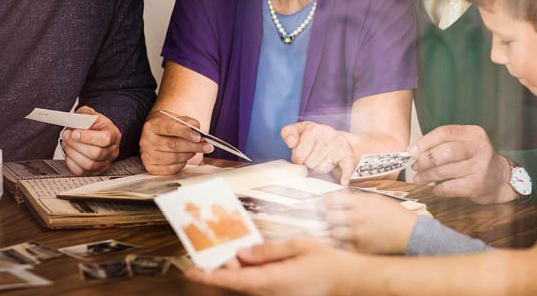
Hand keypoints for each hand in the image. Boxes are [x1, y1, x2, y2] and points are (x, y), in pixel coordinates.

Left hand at [59, 106, 121, 175]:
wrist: (94, 133)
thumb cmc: (93, 125)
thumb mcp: (90, 114)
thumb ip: (84, 114)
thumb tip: (75, 120)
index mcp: (114, 135)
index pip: (105, 139)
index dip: (88, 137)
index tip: (75, 133)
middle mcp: (112, 151)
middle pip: (96, 153)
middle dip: (76, 144)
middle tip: (67, 135)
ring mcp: (104, 163)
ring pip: (88, 164)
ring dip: (72, 153)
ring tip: (67, 143)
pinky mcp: (94, 172)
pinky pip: (80, 171)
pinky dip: (71, 162)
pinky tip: (69, 152)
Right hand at [139, 111, 212, 174]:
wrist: (157, 135)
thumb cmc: (170, 127)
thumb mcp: (179, 120)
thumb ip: (189, 123)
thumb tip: (198, 131)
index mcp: (152, 126)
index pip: (170, 129)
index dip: (185, 133)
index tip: (199, 137)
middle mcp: (146, 141)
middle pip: (173, 145)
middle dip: (193, 146)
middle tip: (208, 146)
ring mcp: (147, 155)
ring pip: (173, 158)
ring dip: (188, 155)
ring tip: (195, 150)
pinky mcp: (151, 167)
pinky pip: (170, 169)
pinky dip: (181, 164)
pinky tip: (184, 158)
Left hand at [186, 239, 357, 295]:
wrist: (346, 281)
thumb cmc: (325, 262)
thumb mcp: (297, 246)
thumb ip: (267, 250)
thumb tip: (242, 253)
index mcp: (272, 280)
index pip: (233, 280)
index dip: (209, 276)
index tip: (190, 271)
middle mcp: (269, 294)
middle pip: (235, 285)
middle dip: (220, 272)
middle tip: (214, 254)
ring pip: (245, 288)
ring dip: (235, 275)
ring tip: (233, 257)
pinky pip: (257, 289)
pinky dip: (248, 279)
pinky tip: (251, 265)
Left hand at [282, 122, 356, 184]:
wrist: (336, 138)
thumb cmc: (314, 136)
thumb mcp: (299, 130)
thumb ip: (288, 133)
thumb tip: (291, 143)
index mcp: (313, 129)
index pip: (298, 155)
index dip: (298, 158)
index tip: (302, 154)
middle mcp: (327, 135)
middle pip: (310, 163)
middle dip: (309, 163)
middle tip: (312, 157)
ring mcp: (338, 145)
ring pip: (322, 168)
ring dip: (320, 167)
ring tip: (322, 159)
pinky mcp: (348, 155)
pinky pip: (347, 168)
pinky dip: (345, 176)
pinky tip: (343, 182)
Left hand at [325, 192, 416, 253]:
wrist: (409, 232)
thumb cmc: (394, 214)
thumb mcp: (376, 199)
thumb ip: (357, 199)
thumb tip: (340, 198)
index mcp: (361, 203)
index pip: (333, 200)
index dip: (327, 201)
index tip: (327, 203)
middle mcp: (358, 217)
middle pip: (330, 216)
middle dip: (330, 216)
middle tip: (333, 217)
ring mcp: (359, 234)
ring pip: (335, 232)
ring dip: (336, 230)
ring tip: (342, 229)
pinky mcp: (362, 248)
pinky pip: (344, 246)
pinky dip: (343, 243)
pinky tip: (348, 239)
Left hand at [410, 124, 516, 203]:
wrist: (500, 179)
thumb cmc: (475, 160)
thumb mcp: (465, 144)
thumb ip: (444, 143)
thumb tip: (414, 151)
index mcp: (474, 134)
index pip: (444, 133)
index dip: (424, 142)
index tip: (412, 150)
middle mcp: (479, 148)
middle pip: (444, 152)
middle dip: (425, 160)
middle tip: (415, 166)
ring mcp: (479, 167)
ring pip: (445, 171)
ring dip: (427, 176)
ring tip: (419, 178)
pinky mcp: (477, 185)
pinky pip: (449, 187)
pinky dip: (438, 189)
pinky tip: (435, 188)